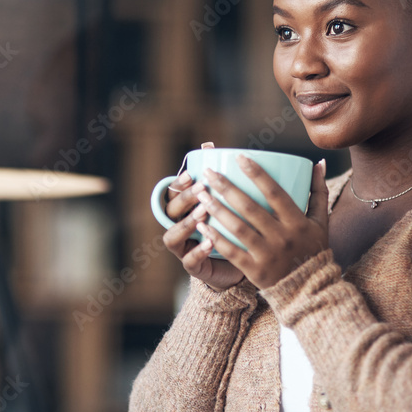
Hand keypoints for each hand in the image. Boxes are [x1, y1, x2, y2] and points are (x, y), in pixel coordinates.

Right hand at [162, 142, 244, 291]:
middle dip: (184, 199)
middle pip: (170, 212)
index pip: (172, 193)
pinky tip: (211, 242)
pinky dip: (198, 251)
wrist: (242, 263)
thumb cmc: (233, 226)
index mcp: (184, 210)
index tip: (191, 174)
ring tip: (203, 213)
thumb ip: (217, 177)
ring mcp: (184, 248)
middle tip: (202, 189)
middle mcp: (179, 227)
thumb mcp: (227, 200)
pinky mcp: (194, 267)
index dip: (178, 183)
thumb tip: (209, 144)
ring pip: (172, 236)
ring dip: (185, 224)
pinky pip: (189, 261)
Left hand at [194, 155, 328, 288]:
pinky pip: (232, 252)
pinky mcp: (255, 270)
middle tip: (208, 172)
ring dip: (217, 209)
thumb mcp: (320, 221)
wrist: (310, 289)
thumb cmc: (313, 249)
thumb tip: (319, 162)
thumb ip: (318, 191)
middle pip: (250, 208)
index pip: (275, 192)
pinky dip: (215, 237)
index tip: (240, 157)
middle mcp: (282, 237)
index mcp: (297, 222)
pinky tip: (201, 223)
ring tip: (200, 193)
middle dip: (227, 187)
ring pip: (238, 228)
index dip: (257, 173)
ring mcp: (268, 255)